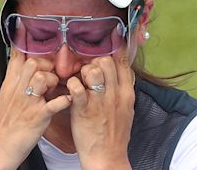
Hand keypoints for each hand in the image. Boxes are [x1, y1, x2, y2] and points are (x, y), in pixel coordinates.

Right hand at [0, 47, 70, 168]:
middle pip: (32, 63)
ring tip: (55, 89)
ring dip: (52, 80)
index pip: (16, 58)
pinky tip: (67, 100)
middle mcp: (18, 91)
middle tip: (51, 74)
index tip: (28, 31)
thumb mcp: (4, 99)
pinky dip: (63, 100)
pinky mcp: (37, 118)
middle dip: (46, 65)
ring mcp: (27, 103)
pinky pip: (53, 104)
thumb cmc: (2, 126)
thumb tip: (20, 69)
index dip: (23, 43)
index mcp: (10, 86)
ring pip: (41, 77)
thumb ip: (14, 83)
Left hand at [67, 46, 134, 169]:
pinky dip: (71, 84)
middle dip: (94, 61)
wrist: (108, 157)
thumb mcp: (126, 110)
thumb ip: (123, 90)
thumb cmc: (115, 133)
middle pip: (106, 61)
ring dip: (82, 71)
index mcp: (126, 93)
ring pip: (92, 70)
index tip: (108, 40)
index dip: (114, 48)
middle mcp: (115, 94)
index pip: (123, 62)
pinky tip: (70, 89)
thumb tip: (120, 72)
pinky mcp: (84, 110)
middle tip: (86, 70)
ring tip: (79, 80)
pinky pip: (76, 87)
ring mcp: (100, 102)